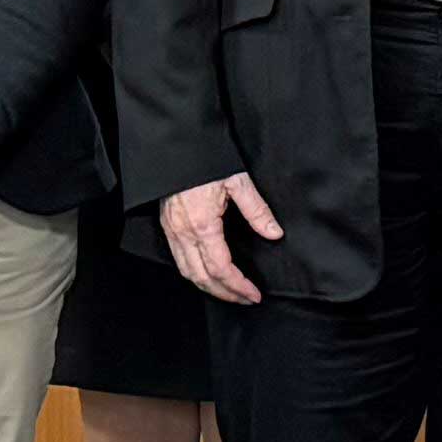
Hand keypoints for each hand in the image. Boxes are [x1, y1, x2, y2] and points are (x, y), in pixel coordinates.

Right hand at [162, 171, 282, 305]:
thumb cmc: (205, 158)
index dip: (238, 286)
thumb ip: (257, 210)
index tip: (253, 294)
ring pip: (187, 272)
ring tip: (229, 292)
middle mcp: (183, 233)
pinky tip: (207, 274)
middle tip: (245, 298)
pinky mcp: (167, 226)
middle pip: (202, 277)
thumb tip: (274, 233)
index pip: (221, 268)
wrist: (177, 142)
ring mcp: (172, 231)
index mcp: (202, 225)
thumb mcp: (237, 181)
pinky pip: (178, 259)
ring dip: (208, 287)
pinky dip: (194, 273)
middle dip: (225, 293)